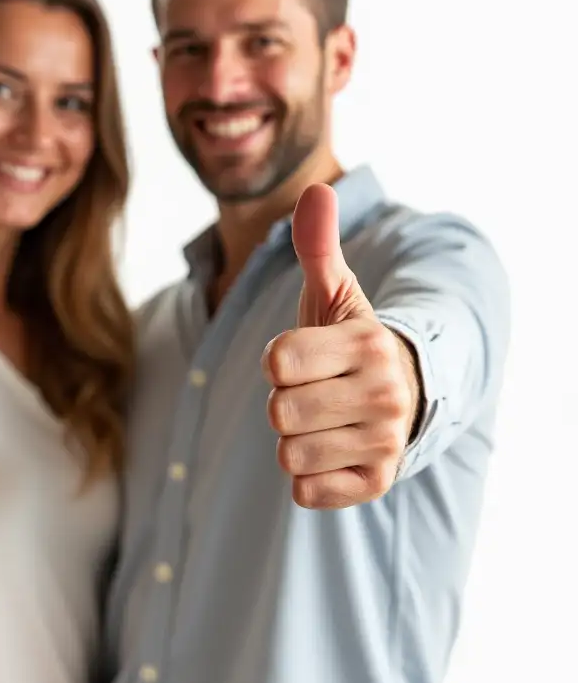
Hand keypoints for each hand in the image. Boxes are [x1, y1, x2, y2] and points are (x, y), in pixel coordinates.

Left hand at [261, 183, 420, 509]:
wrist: (404, 399)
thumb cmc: (349, 343)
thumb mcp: (336, 293)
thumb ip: (318, 246)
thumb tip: (316, 190)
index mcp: (368, 344)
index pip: (278, 361)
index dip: (278, 360)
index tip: (303, 358)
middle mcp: (385, 394)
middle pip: (279, 411)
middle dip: (283, 403)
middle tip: (313, 393)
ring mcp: (383, 442)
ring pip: (289, 454)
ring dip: (294, 440)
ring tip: (323, 422)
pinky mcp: (375, 483)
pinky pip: (306, 492)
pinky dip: (309, 478)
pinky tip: (331, 453)